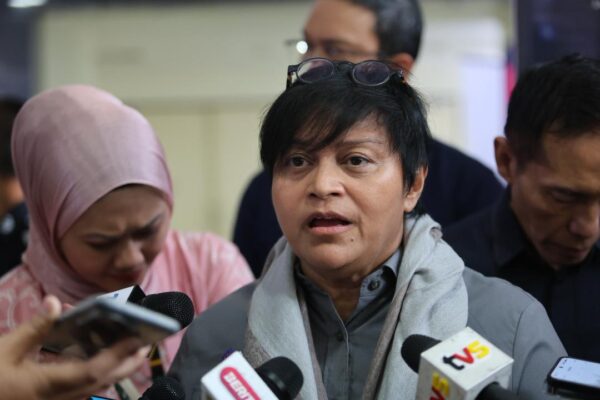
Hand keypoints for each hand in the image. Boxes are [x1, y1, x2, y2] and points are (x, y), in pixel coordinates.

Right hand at [0, 295, 148, 399]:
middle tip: (145, 342)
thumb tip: (55, 303)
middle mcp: (57, 398)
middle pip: (101, 382)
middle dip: (127, 363)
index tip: (138, 339)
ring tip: (129, 348)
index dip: (118, 355)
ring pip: (93, 388)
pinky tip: (97, 359)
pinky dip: (96, 374)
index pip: (93, 371)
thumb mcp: (3, 350)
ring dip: (115, 369)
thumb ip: (33, 328)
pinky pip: (81, 390)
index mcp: (47, 385)